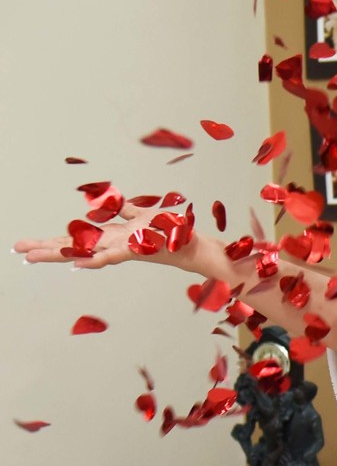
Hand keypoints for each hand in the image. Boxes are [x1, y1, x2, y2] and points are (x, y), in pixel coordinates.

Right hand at [13, 203, 175, 269]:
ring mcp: (121, 249)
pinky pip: (113, 256)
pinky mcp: (136, 250)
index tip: (28, 244)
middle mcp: (111, 244)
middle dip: (45, 249)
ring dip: (59, 254)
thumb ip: (125, 211)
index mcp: (111, 236)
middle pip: (73, 247)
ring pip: (84, 253)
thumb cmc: (168, 232)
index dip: (52, 241)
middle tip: (18, 250)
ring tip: (33, 256)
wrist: (190, 245)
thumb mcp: (142, 216)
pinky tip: (77, 263)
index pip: (76, 239)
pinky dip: (96, 259)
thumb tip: (112, 202)